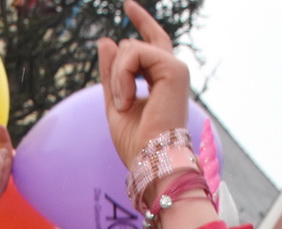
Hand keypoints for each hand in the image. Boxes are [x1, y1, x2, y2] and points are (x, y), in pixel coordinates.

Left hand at [96, 2, 190, 167]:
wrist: (150, 159)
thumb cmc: (136, 142)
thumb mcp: (115, 101)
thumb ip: (111, 73)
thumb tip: (106, 39)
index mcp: (161, 78)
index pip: (151, 41)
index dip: (140, 20)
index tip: (127, 5)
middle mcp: (171, 70)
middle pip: (131, 46)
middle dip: (114, 71)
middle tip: (121, 103)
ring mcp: (175, 67)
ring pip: (130, 47)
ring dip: (117, 77)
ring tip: (124, 104)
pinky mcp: (174, 68)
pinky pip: (135, 53)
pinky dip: (123, 76)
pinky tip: (128, 99)